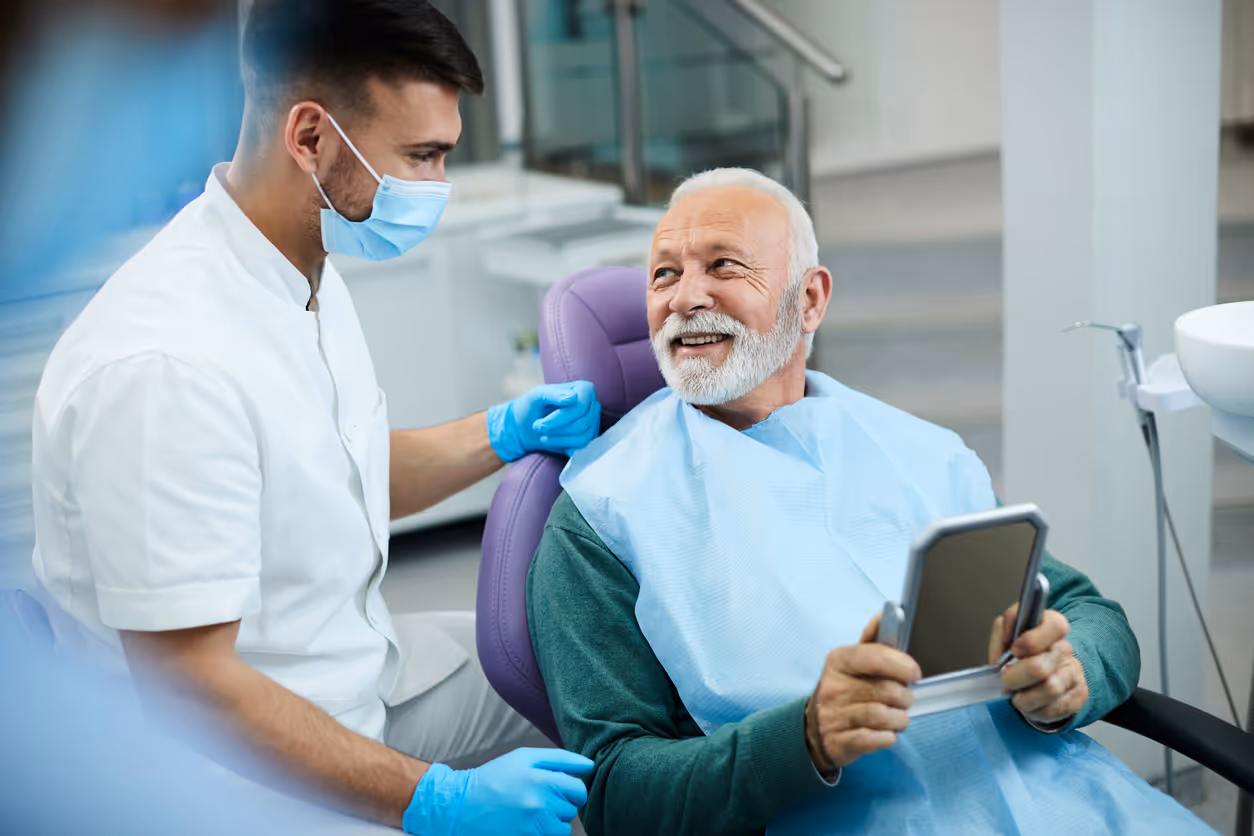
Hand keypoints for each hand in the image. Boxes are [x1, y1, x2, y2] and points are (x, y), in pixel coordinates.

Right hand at [403, 748, 593, 835]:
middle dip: (562, 804)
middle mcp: (539, 802)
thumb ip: (559, 759)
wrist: (462, 805)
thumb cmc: (495, 777)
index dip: (573, 789)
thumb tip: (589, 765)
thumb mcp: (524, 758)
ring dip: (554, 822)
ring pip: (563, 828)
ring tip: (535, 813)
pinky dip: (544, 833)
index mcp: (541, 777)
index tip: (563, 790)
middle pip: (572, 809)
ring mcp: (532, 824)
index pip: (578, 788)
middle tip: (543, 799)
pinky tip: (529, 824)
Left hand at [487, 381, 600, 462]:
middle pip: (581, 424)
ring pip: (582, 437)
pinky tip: (552, 441)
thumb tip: (573, 398)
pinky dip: (563, 446)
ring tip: (542, 436)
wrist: (526, 425)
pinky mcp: (588, 438)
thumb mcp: (538, 395)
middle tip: (537, 427)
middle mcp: (592, 405)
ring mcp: (592, 423)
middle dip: (555, 429)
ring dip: (557, 439)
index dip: (561, 418)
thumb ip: (555, 393)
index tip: (541, 422)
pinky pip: (581, 447)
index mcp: (584, 389)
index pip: (580, 406)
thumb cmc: (533, 405)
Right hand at [804, 613, 920, 771]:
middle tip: (903, 698)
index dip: (901, 665)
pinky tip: (884, 732)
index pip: (875, 657)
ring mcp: (833, 715)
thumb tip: (885, 613)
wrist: (816, 729)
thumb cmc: (844, 690)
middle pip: (887, 691)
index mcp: (838, 661)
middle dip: (905, 697)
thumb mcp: (853, 662)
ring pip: (885, 716)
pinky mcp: (839, 741)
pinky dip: (888, 737)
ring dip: (899, 719)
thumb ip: (874, 640)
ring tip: (896, 717)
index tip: (914, 673)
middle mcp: (833, 687)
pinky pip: (878, 739)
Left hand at [995, 608, 1088, 726]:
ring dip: (1024, 698)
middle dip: (1015, 678)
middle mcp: (1065, 649)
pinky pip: (1054, 709)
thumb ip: (1005, 628)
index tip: (1014, 650)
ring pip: (1049, 691)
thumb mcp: (1006, 633)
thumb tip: (1010, 627)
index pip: (1055, 627)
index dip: (1032, 641)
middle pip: (1042, 667)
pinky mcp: (1079, 695)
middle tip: (1006, 680)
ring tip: (1017, 694)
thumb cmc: (1018, 652)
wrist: (1035, 674)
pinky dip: (1035, 710)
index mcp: (1051, 626)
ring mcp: (1074, 673)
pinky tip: (1030, 703)